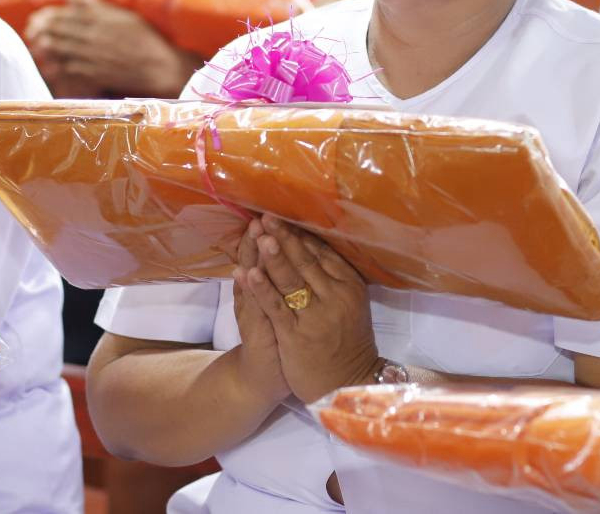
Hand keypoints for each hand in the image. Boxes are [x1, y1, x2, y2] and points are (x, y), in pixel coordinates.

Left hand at [24, 0, 196, 96]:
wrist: (160, 67)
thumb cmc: (145, 40)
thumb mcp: (125, 16)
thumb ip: (97, 6)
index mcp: (102, 19)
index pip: (68, 14)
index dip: (49, 16)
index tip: (38, 17)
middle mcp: (95, 36)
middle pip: (61, 31)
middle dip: (43, 29)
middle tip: (31, 30)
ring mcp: (94, 55)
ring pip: (62, 49)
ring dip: (45, 46)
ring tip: (35, 45)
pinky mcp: (96, 74)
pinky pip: (70, 69)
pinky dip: (57, 66)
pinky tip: (48, 66)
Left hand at [240, 215, 376, 404]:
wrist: (346, 384)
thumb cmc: (347, 342)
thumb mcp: (351, 305)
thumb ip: (337, 277)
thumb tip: (317, 245)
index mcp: (349, 286)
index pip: (322, 253)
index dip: (301, 234)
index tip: (285, 215)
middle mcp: (335, 296)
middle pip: (305, 260)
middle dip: (285, 237)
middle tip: (267, 216)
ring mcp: (315, 316)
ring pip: (291, 279)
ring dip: (273, 255)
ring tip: (260, 234)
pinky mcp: (296, 334)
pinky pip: (276, 306)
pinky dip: (261, 288)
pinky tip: (247, 272)